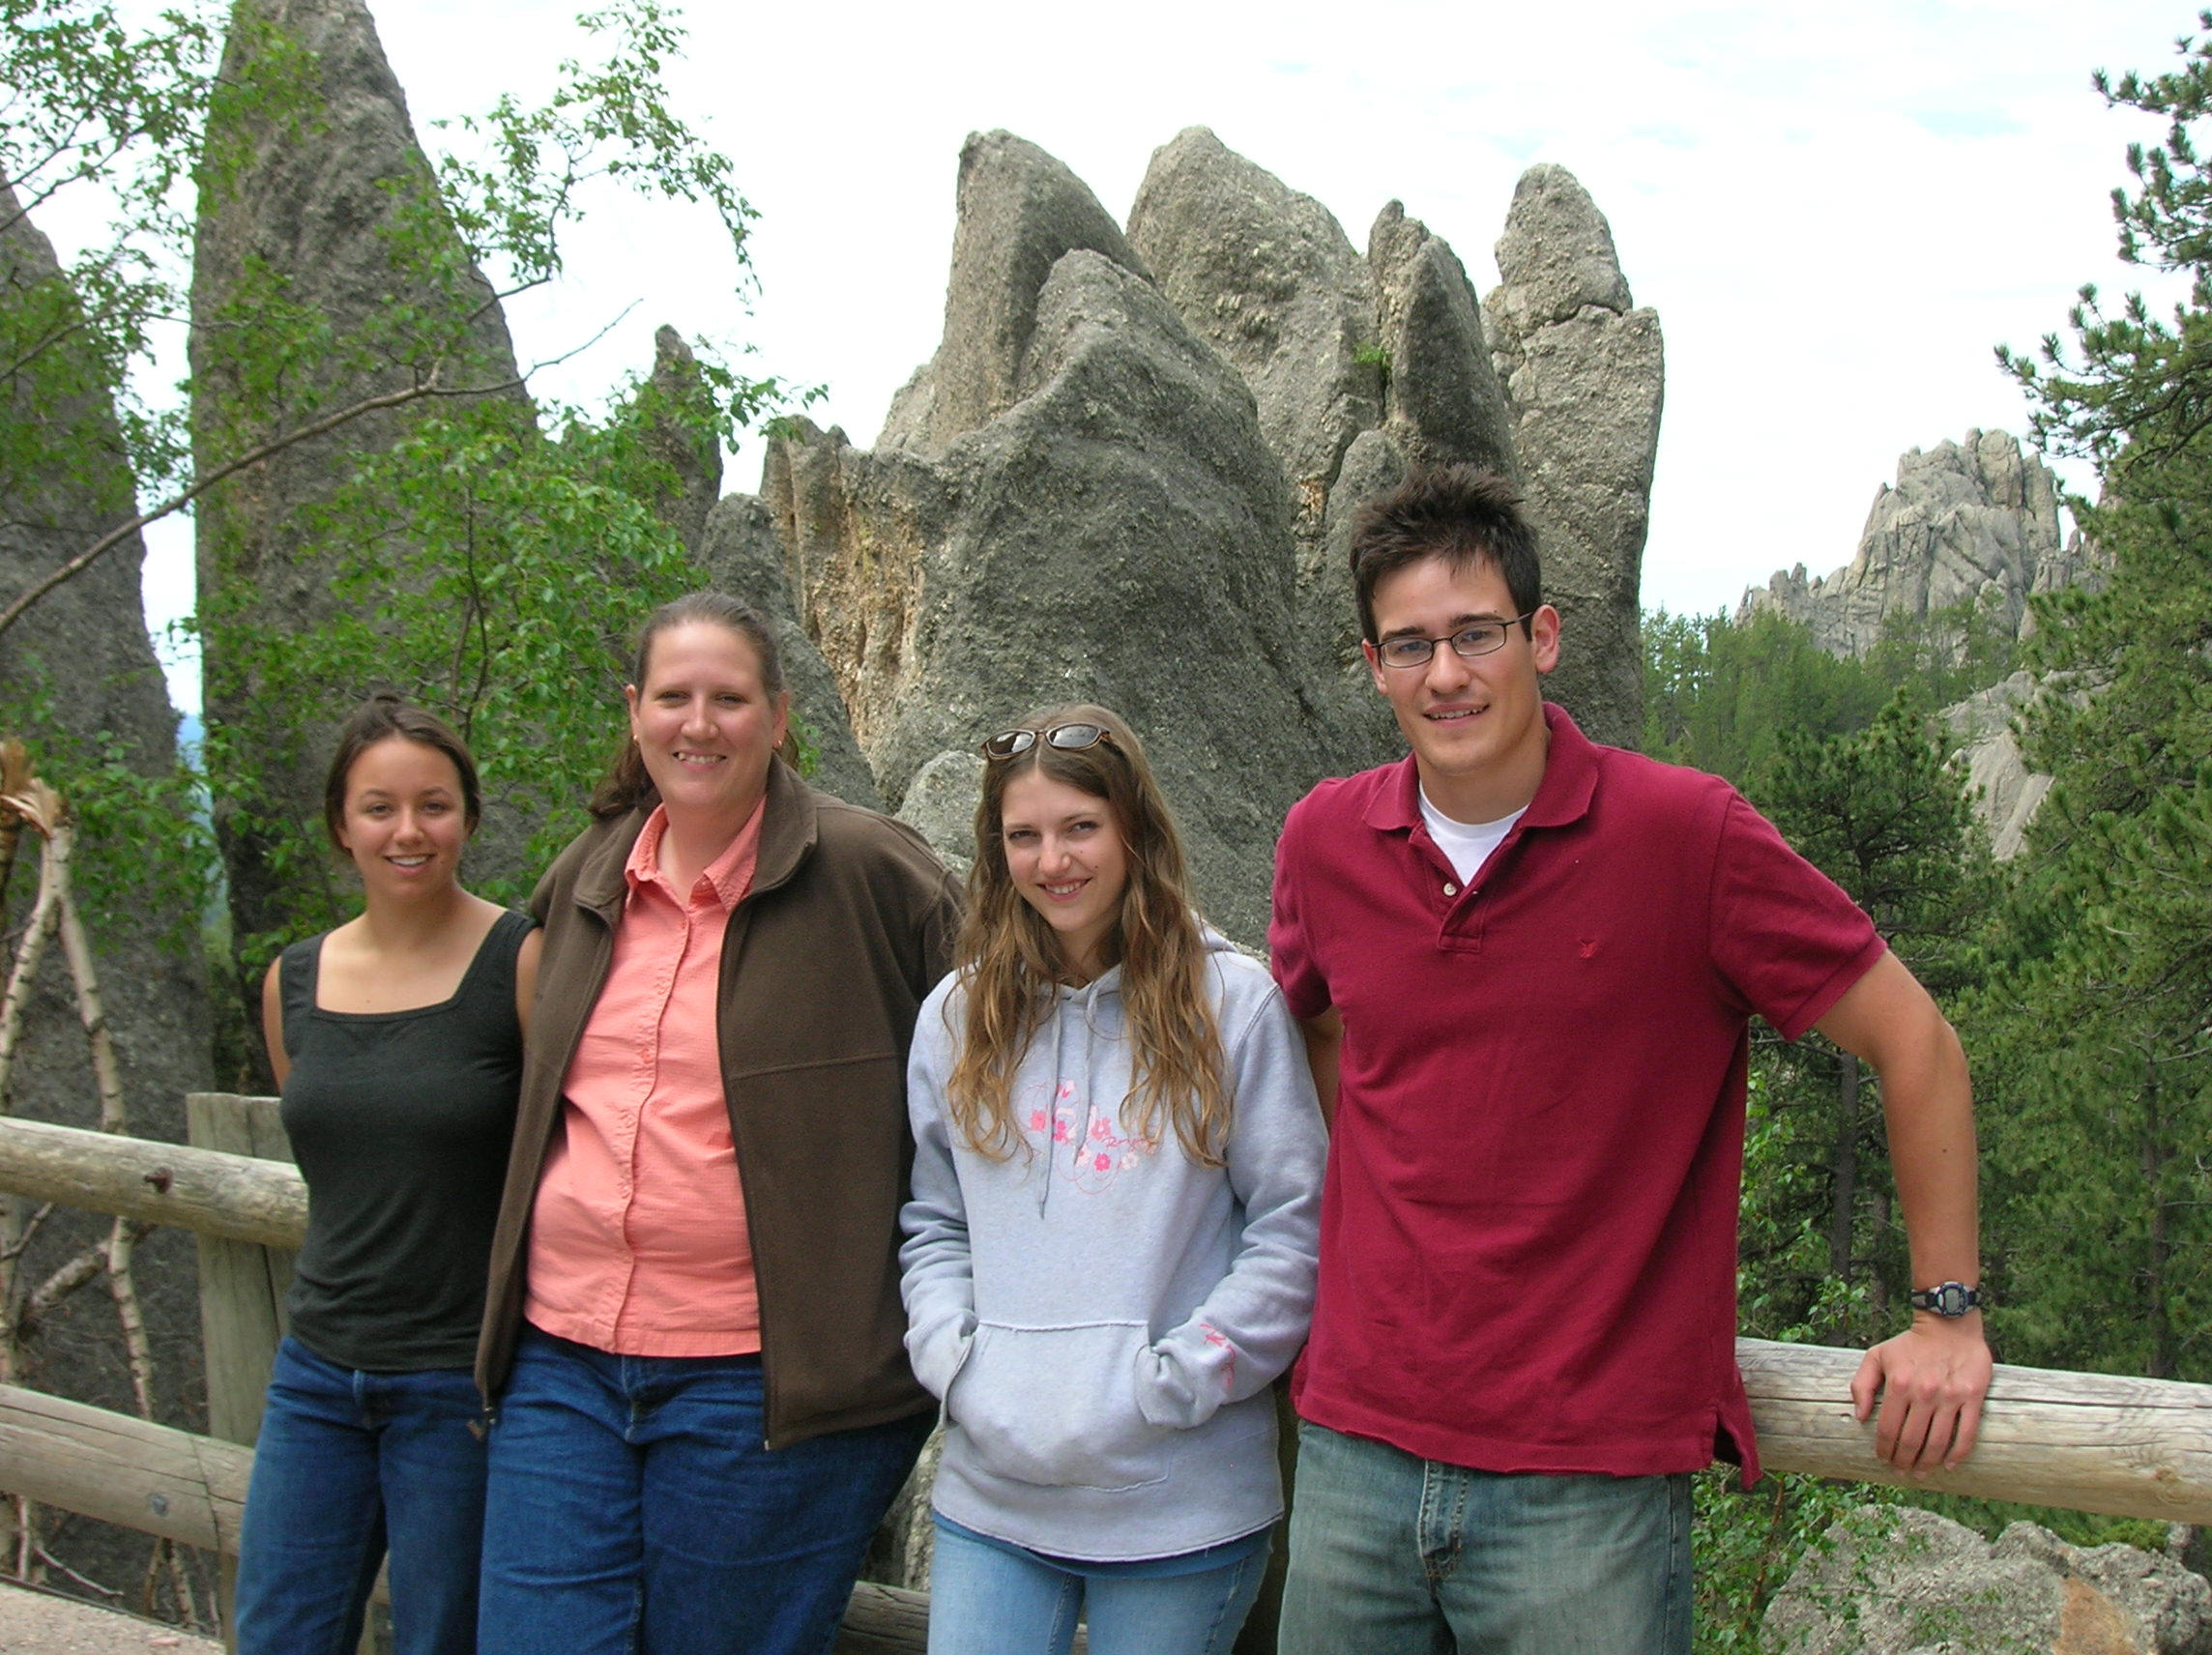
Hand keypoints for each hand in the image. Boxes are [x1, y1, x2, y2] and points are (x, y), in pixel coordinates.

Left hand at [1849, 1315, 1990, 1472]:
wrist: (1948, 1325)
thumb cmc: (1909, 1344)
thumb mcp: (1876, 1356)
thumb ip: (1862, 1384)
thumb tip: (1861, 1417)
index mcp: (1899, 1384)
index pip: (1888, 1429)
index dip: (1884, 1449)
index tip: (1882, 1459)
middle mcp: (1924, 1393)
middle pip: (1912, 1440)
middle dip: (1904, 1462)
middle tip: (1901, 1473)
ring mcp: (1950, 1397)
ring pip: (1939, 1442)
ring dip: (1928, 1463)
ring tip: (1920, 1473)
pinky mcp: (1973, 1398)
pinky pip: (1967, 1433)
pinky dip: (1958, 1454)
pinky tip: (1949, 1465)